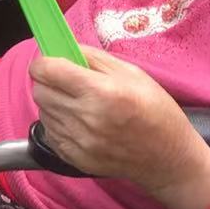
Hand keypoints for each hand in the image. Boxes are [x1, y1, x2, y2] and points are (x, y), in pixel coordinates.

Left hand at [29, 47, 209, 208]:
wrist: (169, 159)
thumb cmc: (155, 110)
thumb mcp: (131, 72)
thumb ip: (92, 57)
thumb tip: (62, 48)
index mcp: (101, 92)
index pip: (48, 71)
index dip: (44, 61)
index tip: (51, 61)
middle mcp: (86, 119)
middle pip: (40, 91)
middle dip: (47, 81)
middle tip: (65, 80)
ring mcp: (80, 143)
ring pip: (43, 112)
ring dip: (52, 102)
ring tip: (75, 102)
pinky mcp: (76, 160)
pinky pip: (50, 133)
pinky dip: (57, 124)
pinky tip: (77, 121)